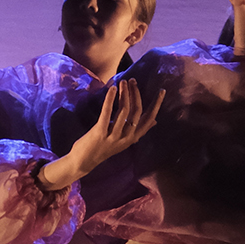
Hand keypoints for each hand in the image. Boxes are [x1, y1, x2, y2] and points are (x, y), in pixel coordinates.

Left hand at [39, 80, 162, 189]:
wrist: (83, 162)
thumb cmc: (102, 148)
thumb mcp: (123, 141)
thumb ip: (138, 131)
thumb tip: (155, 121)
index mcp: (133, 138)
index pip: (149, 119)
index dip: (156, 104)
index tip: (161, 91)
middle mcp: (126, 138)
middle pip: (136, 112)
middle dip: (136, 94)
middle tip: (133, 80)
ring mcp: (113, 136)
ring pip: (124, 111)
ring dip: (124, 94)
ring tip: (123, 82)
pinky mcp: (100, 133)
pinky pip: (107, 113)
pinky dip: (110, 100)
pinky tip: (112, 89)